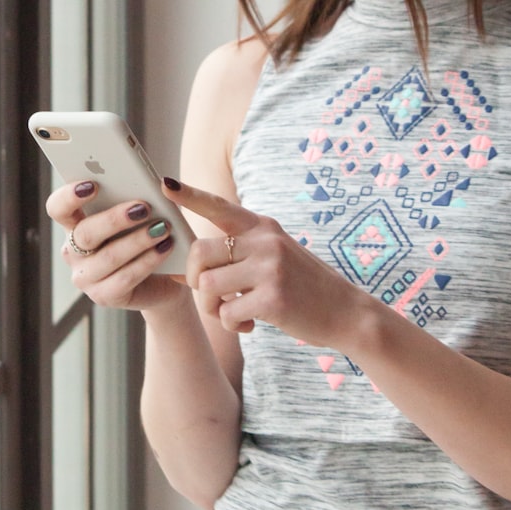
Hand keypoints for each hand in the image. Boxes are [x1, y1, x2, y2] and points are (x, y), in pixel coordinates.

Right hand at [45, 180, 186, 310]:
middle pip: (85, 233)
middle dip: (115, 219)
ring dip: (138, 240)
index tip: (93, 185)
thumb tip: (153, 182)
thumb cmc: (145, 238)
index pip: (58, 208)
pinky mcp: (104, 296)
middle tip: (143, 207)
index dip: (69, 196)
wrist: (163, 279)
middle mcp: (74, 252)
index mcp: (74, 226)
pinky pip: (125, 278)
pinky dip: (147, 261)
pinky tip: (164, 248)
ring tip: (163, 228)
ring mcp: (86, 278)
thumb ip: (134, 199)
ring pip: (108, 256)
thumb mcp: (138, 216)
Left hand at [164, 178, 364, 346]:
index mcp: (263, 227)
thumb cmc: (302, 288)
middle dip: (195, 280)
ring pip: (208, 286)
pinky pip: (226, 313)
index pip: (219, 207)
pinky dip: (231, 325)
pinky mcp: (273, 298)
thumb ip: (238, 255)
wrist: (345, 312)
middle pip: (200, 252)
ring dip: (211, 308)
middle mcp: (265, 241)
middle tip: (212, 296)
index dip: (189, 196)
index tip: (165, 184)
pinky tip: (249, 326)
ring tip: (231, 313)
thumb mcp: (275, 257)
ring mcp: (270, 268)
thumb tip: (186, 269)